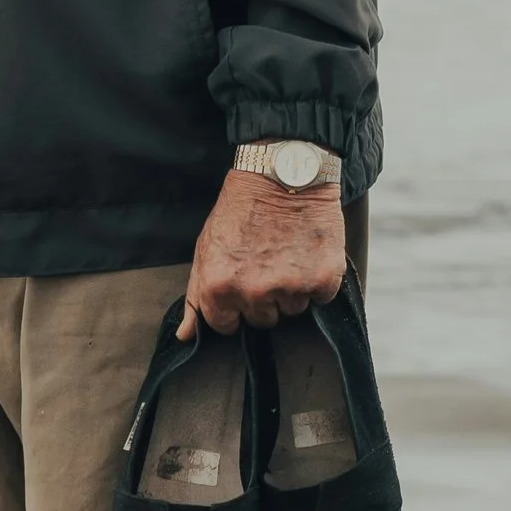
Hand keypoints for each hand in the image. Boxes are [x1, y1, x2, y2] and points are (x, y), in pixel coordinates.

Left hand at [181, 167, 344, 335]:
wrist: (282, 174)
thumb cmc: (240, 210)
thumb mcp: (206, 249)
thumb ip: (196, 297)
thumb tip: (186, 336)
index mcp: (219, 288)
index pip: (225, 326)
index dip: (233, 307)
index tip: (241, 283)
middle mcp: (255, 293)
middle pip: (262, 320)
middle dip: (263, 297)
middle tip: (266, 262)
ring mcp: (291, 288)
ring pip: (293, 310)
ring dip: (292, 289)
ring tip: (287, 253)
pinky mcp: (323, 279)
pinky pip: (321, 298)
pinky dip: (318, 280)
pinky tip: (307, 253)